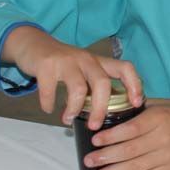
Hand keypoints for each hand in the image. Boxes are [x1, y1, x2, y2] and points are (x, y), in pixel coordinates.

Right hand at [2, 25, 143, 127]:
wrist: (33, 43)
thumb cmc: (64, 63)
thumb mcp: (84, 70)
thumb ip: (93, 88)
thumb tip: (102, 116)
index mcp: (99, 62)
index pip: (125, 68)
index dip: (134, 84)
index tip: (137, 103)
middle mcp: (86, 59)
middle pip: (102, 83)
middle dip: (101, 108)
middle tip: (95, 126)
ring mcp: (66, 61)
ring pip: (79, 88)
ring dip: (74, 108)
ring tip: (68, 119)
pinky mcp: (47, 65)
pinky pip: (50, 89)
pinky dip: (49, 103)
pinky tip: (48, 109)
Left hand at [83, 99, 169, 169]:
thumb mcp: (158, 104)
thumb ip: (135, 108)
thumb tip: (106, 111)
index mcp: (158, 119)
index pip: (131, 129)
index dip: (112, 136)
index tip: (95, 140)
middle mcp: (163, 138)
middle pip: (131, 150)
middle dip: (106, 157)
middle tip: (89, 161)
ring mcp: (168, 156)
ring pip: (136, 167)